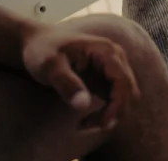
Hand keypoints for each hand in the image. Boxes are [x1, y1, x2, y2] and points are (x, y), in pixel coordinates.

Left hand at [22, 24, 140, 131]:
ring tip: (83, 125)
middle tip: (87, 127)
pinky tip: (85, 120)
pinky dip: (105, 113)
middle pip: (129, 92)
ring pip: (124, 98)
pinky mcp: (106, 79)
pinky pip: (115, 100)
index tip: (102, 124)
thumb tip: (84, 106)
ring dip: (110, 115)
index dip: (117, 105)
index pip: (123, 82)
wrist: (39, 41)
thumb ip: (66, 83)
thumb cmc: (43, 49)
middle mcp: (116, 59)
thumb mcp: (50, 65)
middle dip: (114, 113)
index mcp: (107, 51)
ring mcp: (112, 69)